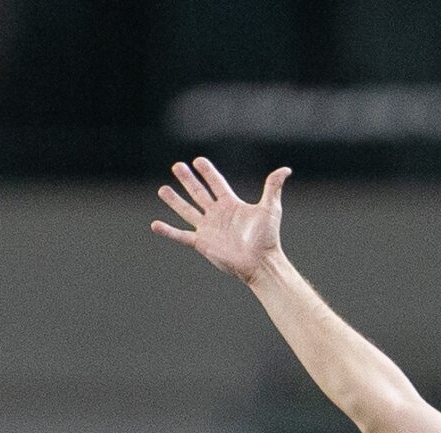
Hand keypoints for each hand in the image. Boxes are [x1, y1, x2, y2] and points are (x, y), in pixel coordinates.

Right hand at [152, 158, 290, 284]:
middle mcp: (217, 214)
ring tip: (162, 189)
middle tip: (177, 166)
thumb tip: (286, 170)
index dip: (208, 172)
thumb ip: (272, 187)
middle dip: (188, 180)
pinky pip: (181, 236)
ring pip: (187, 210)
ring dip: (174, 200)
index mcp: (231, 204)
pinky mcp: (202, 243)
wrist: (261, 263)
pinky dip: (168, 231)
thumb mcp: (270, 209)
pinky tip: (155, 225)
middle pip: (199, 193)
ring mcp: (208, 228)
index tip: (198, 160)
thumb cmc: (267, 238)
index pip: (216, 183)